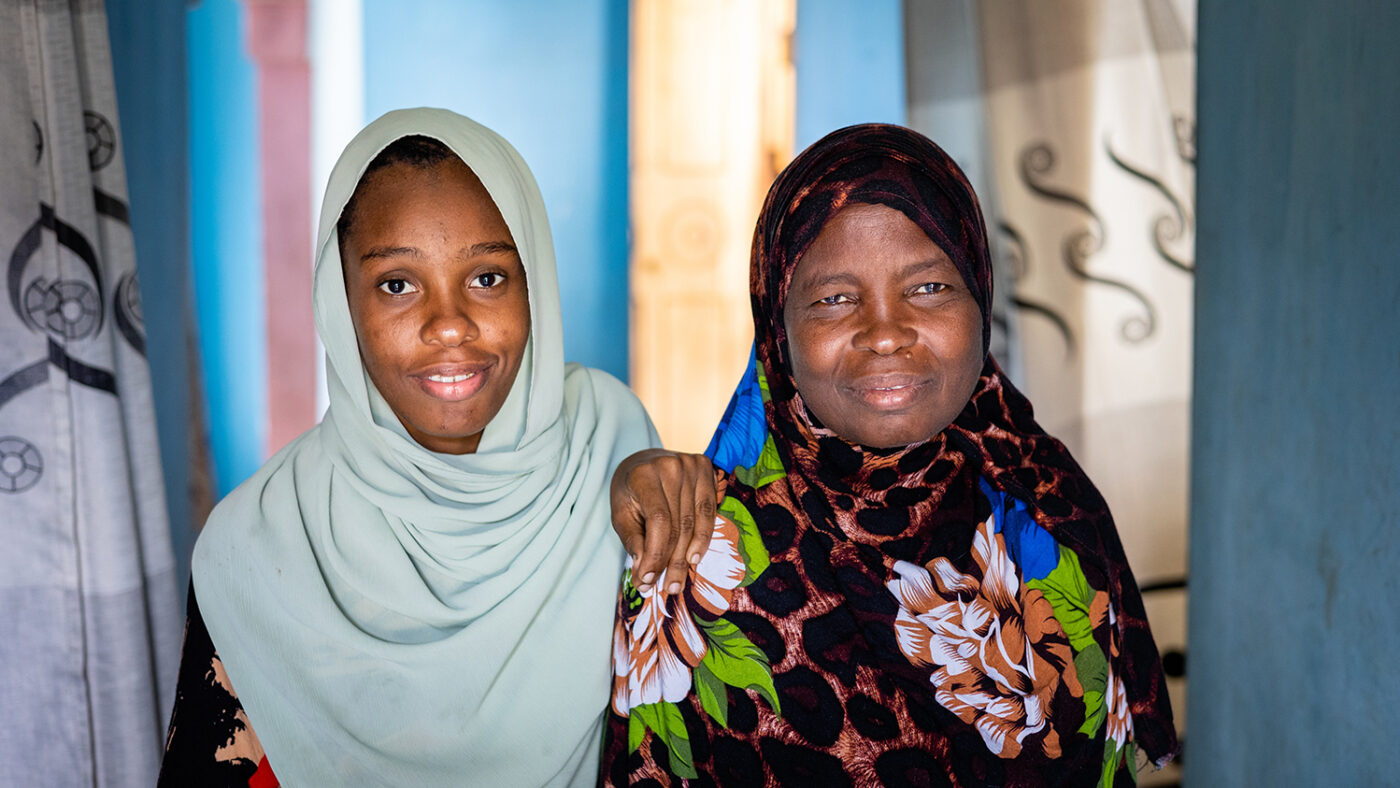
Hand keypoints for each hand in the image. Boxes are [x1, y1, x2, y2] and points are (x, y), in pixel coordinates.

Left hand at [611, 449, 717, 595]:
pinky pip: (709, 511)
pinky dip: (703, 537)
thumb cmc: (630, 493)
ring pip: (694, 522)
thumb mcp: (622, 515)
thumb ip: (634, 542)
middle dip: (671, 561)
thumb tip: (645, 575)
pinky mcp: (706, 469)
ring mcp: (691, 465)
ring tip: (677, 581)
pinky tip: (694, 557)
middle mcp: (671, 465)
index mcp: (644, 474)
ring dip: (686, 557)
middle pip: (678, 524)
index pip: (658, 521)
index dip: (655, 554)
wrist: (642, 462)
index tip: (648, 579)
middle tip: (667, 588)